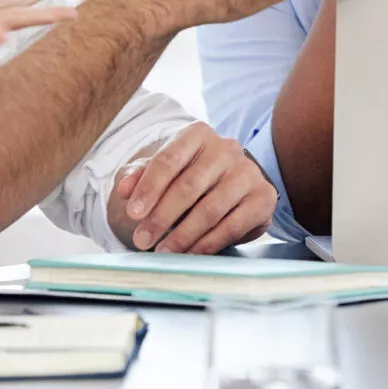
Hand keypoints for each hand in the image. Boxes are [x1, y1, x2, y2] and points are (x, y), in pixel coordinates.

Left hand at [107, 123, 278, 253]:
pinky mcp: (264, 197)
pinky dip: (207, 244)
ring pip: (210, 209)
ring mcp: (249, 172)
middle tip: (142, 239)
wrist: (234, 185)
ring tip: (163, 252)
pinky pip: (232, 226)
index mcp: (198, 135)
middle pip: (189, 186)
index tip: (132, 213)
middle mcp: (227, 149)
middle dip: (161, 217)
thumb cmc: (192, 176)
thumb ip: (141, 176)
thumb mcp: (164, 171)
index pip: (169, 159)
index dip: (149, 188)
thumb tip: (123, 189)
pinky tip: (190, 254)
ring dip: (183, 235)